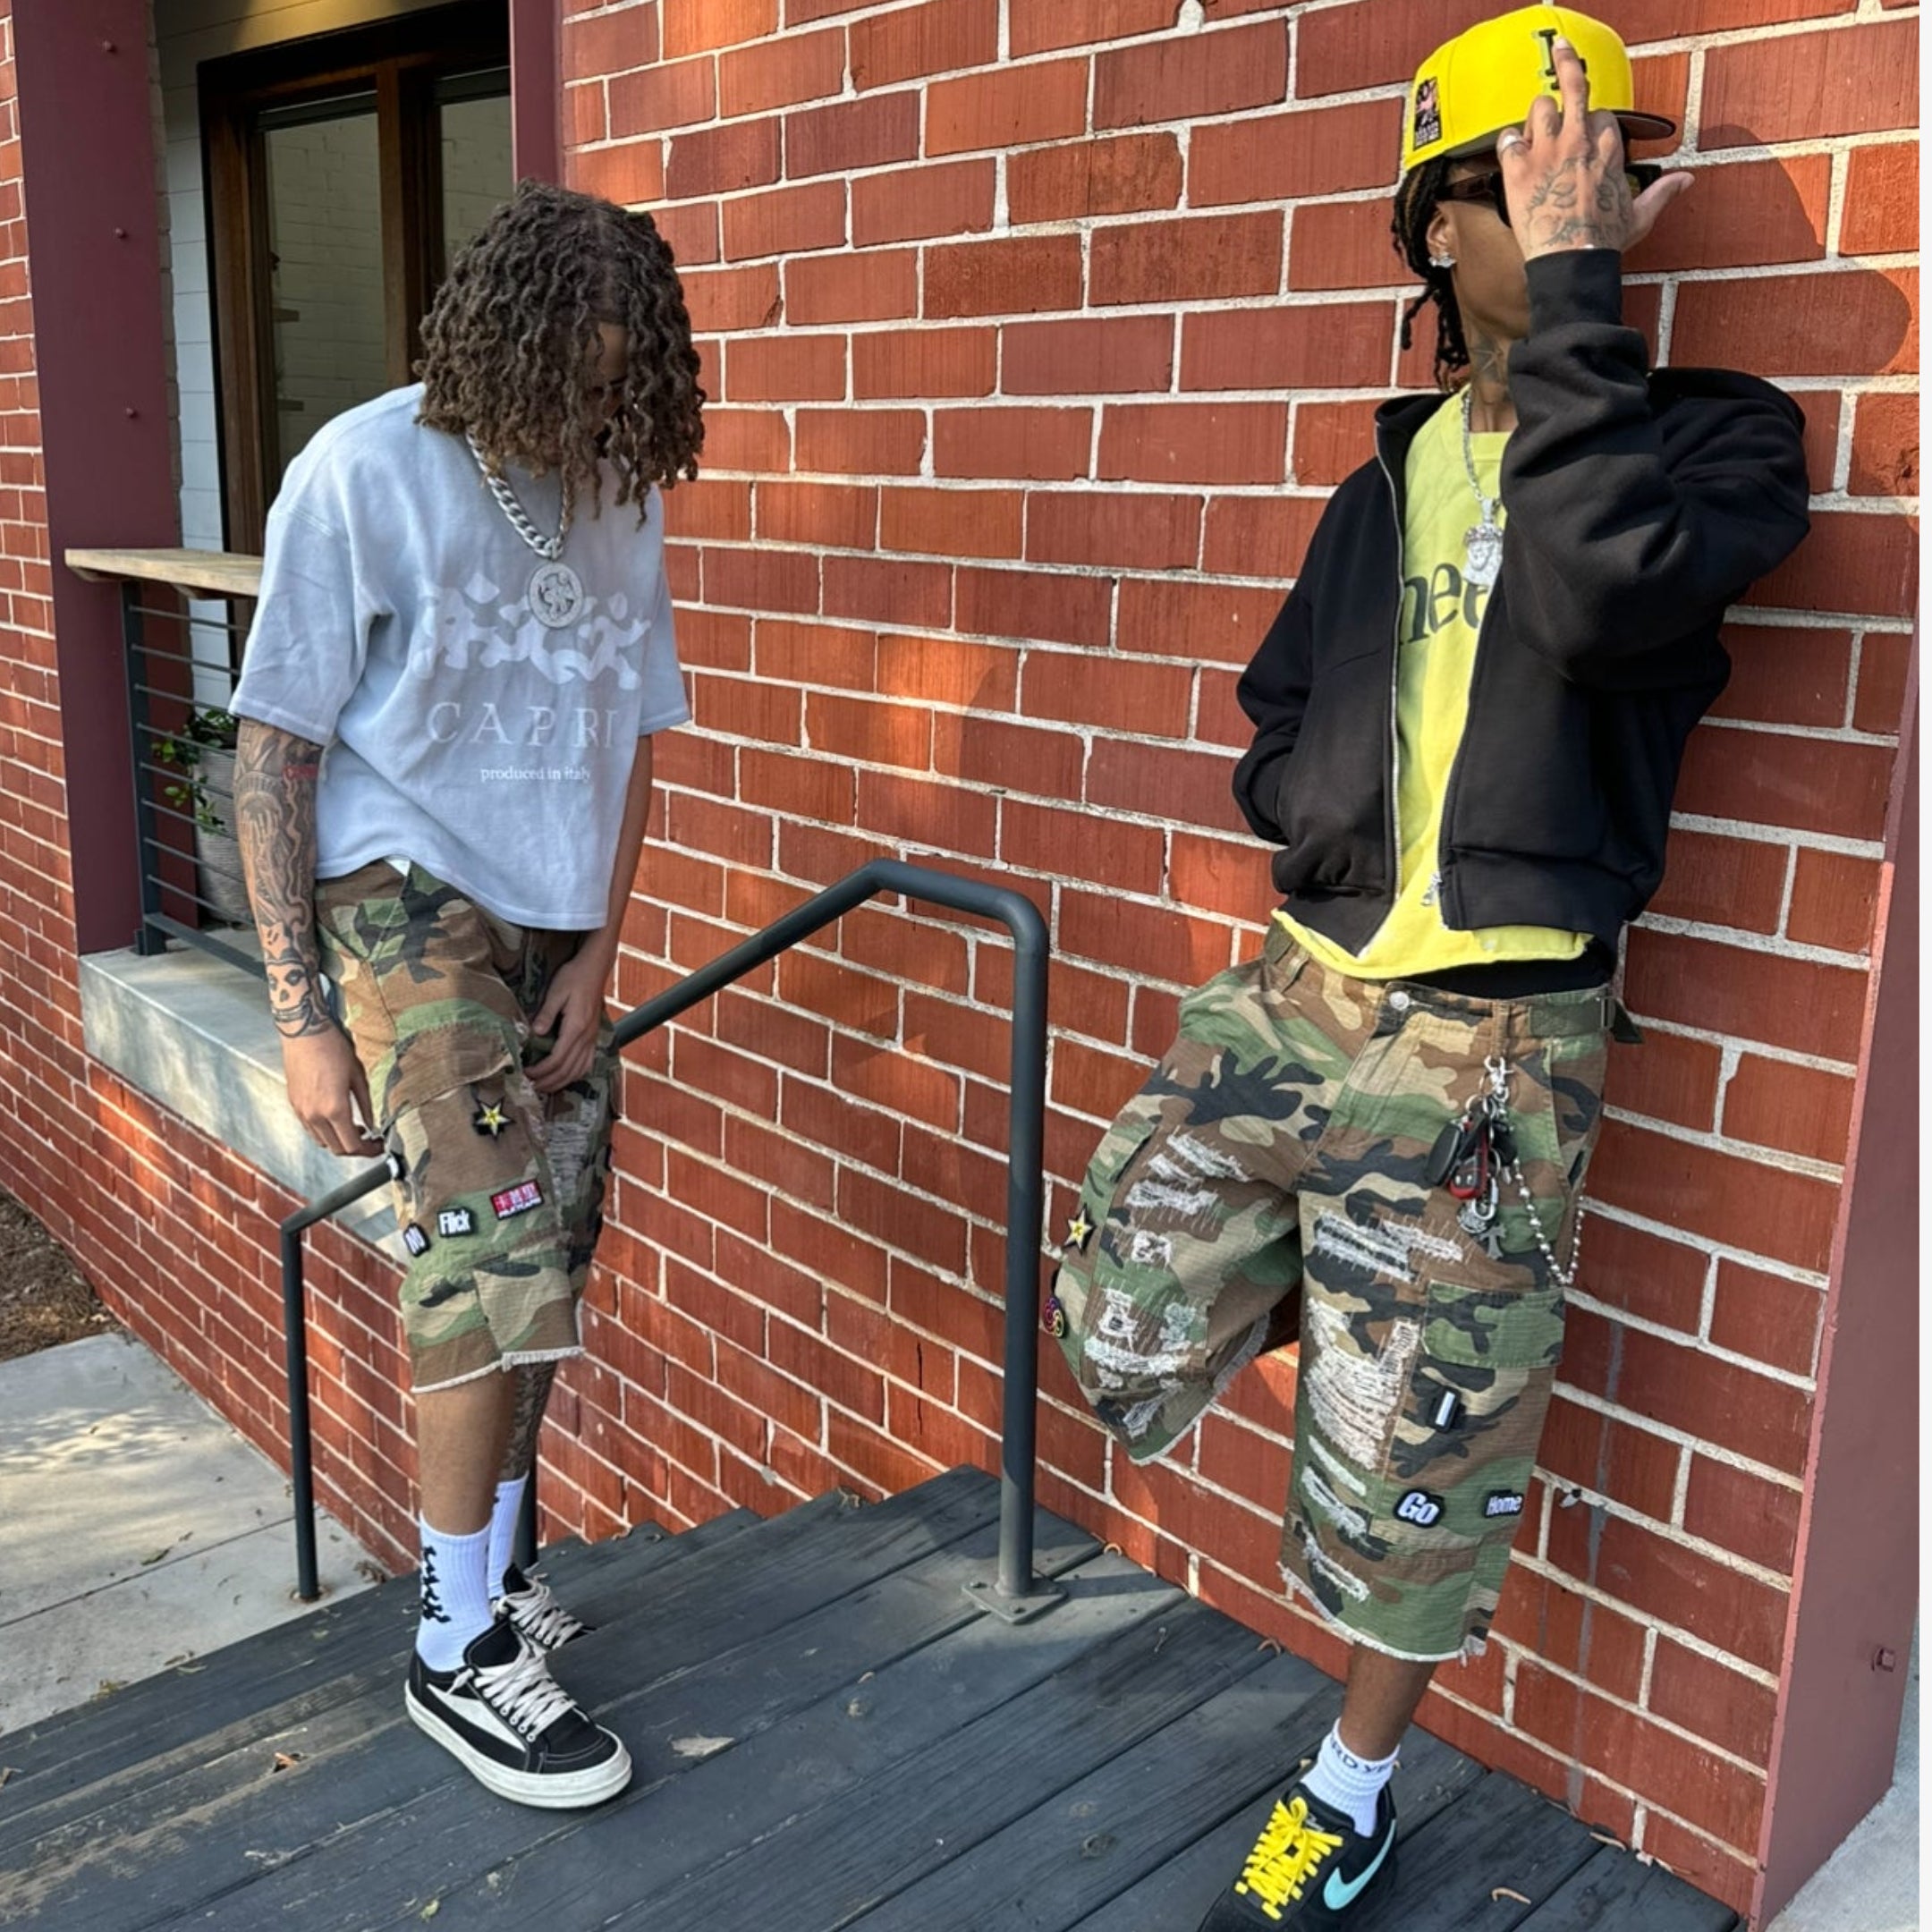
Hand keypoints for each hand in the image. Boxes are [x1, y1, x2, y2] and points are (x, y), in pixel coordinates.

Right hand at [282, 1026, 381, 1155]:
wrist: (305, 1033)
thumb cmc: (333, 1048)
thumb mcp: (358, 1077)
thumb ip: (365, 1105)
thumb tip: (371, 1125)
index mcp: (334, 1109)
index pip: (352, 1146)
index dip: (369, 1150)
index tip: (379, 1146)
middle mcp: (314, 1115)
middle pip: (336, 1148)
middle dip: (356, 1149)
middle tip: (370, 1140)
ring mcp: (301, 1111)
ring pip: (321, 1141)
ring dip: (339, 1141)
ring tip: (354, 1129)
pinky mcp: (294, 1104)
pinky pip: (310, 1129)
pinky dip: (325, 1131)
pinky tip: (336, 1119)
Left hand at [528, 946, 611, 1093]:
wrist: (594, 968)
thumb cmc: (574, 977)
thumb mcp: (556, 992)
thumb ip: (546, 1014)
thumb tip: (535, 1033)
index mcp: (576, 1028)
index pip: (557, 1059)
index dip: (541, 1071)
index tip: (526, 1074)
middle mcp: (586, 1037)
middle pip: (567, 1070)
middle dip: (548, 1082)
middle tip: (530, 1087)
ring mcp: (592, 1038)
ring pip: (578, 1070)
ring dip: (561, 1082)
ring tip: (544, 1086)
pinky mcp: (593, 1036)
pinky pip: (587, 1063)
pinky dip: (574, 1075)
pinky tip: (565, 1076)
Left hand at [1498, 36, 1690, 259]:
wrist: (1571, 262)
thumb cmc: (1603, 243)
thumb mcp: (1640, 216)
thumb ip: (1661, 193)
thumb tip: (1686, 180)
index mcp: (1609, 148)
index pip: (1601, 115)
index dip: (1592, 123)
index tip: (1585, 132)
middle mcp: (1580, 141)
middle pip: (1575, 87)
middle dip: (1568, 66)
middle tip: (1562, 49)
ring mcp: (1549, 151)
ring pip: (1540, 106)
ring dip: (1536, 116)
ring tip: (1534, 131)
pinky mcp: (1520, 169)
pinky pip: (1509, 137)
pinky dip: (1509, 142)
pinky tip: (1512, 153)